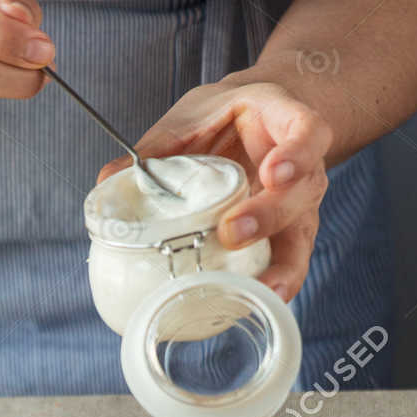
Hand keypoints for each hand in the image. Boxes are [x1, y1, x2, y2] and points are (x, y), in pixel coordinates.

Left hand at [99, 78, 332, 302]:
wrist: (255, 121)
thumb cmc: (227, 117)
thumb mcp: (194, 115)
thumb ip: (159, 146)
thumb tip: (108, 180)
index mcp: (284, 122)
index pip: (308, 131)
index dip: (297, 152)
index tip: (274, 171)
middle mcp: (302, 168)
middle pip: (302, 192)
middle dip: (270, 214)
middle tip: (233, 230)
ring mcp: (299, 206)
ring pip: (301, 237)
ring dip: (281, 266)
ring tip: (261, 288)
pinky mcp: (287, 236)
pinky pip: (288, 263)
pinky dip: (274, 285)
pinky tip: (254, 301)